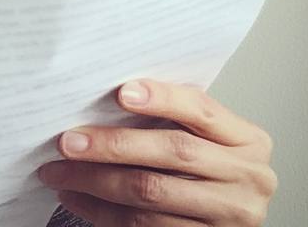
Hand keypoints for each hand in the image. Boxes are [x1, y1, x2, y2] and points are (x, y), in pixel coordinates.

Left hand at [37, 80, 276, 226]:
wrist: (227, 213)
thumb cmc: (205, 164)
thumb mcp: (204, 135)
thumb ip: (172, 116)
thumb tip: (104, 93)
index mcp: (248, 140)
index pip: (201, 110)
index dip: (162, 100)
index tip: (121, 93)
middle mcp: (248, 179)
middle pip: (173, 153)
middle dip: (113, 145)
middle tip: (68, 141)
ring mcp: (231, 218)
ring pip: (153, 194)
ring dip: (97, 182)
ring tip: (59, 171)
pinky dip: (103, 211)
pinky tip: (77, 197)